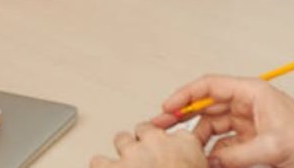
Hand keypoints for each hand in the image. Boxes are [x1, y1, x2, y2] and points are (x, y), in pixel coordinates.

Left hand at [90, 122, 206, 167]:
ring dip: (124, 154)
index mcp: (185, 144)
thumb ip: (194, 165)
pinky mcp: (110, 166)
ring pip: (121, 139)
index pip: (175, 135)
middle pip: (144, 130)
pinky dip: (102, 167)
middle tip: (146, 162)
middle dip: (144, 144)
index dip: (170, 147)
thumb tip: (184, 166)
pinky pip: (98, 161)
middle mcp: (157, 142)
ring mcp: (132, 152)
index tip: (169, 156)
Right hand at [152, 76, 293, 167]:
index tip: (168, 107)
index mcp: (250, 93)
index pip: (209, 86)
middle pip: (206, 106)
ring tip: (185, 150)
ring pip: (213, 127)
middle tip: (162, 125)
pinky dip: (214, 153)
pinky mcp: (251, 139)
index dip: (185, 95)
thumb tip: (212, 160)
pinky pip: (224, 144)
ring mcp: (248, 122)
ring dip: (199, 139)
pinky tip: (206, 160)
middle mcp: (246, 104)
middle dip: (183, 116)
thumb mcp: (272, 147)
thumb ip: (237, 154)